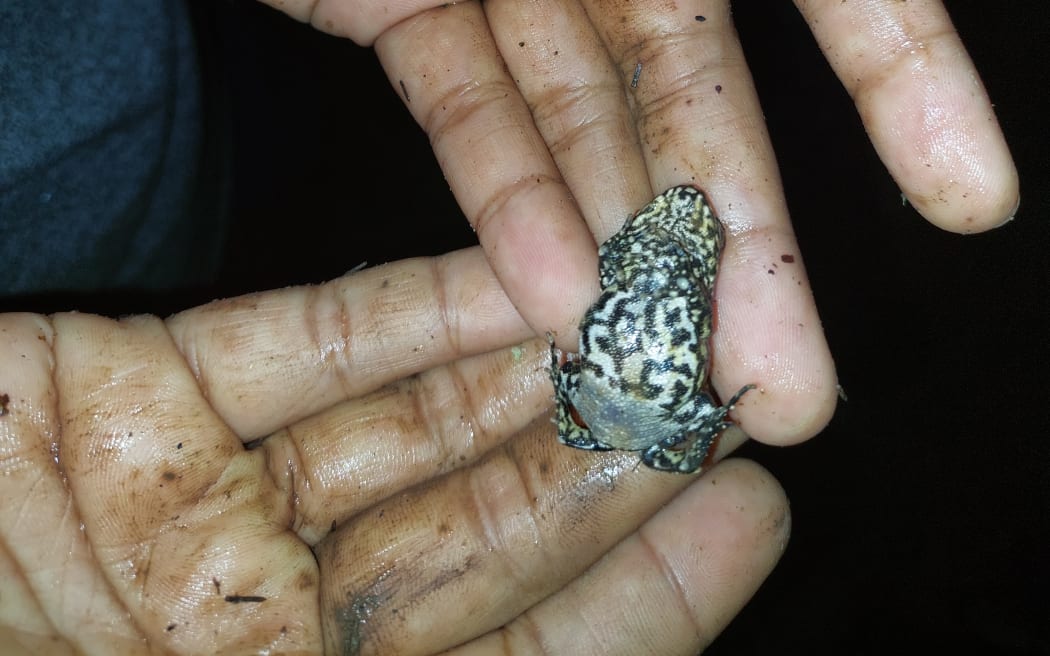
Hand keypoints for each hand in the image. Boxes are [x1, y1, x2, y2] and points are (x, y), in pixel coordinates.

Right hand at [0, 247, 787, 653]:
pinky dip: (402, 313)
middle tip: (727, 396)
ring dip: (523, 377)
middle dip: (606, 469)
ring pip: (403, 432)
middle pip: (478, 542)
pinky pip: (294, 348)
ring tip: (645, 321)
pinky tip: (509, 278)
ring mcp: (193, 511)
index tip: (750, 519)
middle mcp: (261, 632)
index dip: (638, 604)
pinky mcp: (119, 401)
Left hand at [264, 0, 1017, 448]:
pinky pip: (469, 108)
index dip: (904, 76)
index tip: (968, 203)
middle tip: (791, 391)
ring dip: (631, 259)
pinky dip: (508, 199)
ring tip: (677, 384)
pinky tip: (551, 300)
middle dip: (747, 247)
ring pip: (590, 127)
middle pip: (701, 96)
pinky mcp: (407, 0)